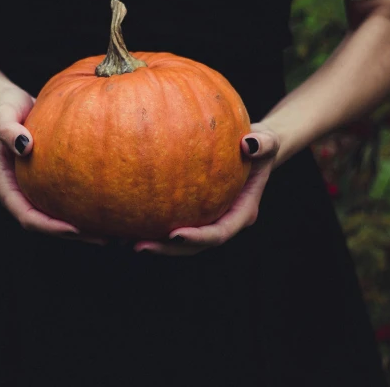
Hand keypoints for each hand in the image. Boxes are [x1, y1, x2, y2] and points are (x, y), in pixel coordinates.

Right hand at [0, 84, 105, 244]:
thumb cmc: (5, 106)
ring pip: (58, 217)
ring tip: (115, 231)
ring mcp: (33, 190)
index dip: (50, 227)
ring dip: (84, 228)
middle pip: (46, 225)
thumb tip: (25, 146)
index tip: (76, 229)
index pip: (28, 217)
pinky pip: (67, 200)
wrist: (9, 101)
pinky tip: (111, 206)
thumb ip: (8, 129)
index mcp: (5, 187)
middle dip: (75, 235)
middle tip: (106, 238)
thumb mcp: (3, 114)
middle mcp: (19, 194)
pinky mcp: (48, 183)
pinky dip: (85, 207)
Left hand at [133, 123, 279, 255]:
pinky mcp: (191, 211)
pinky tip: (123, 219)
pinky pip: (169, 220)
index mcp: (241, 213)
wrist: (252, 149)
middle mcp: (222, 221)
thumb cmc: (259, 143)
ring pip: (178, 241)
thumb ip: (263, 144)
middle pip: (194, 247)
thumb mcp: (267, 140)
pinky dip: (149, 223)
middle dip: (166, 250)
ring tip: (122, 240)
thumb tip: (248, 144)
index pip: (219, 233)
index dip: (198, 238)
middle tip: (138, 246)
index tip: (175, 235)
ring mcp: (206, 219)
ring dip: (153, 243)